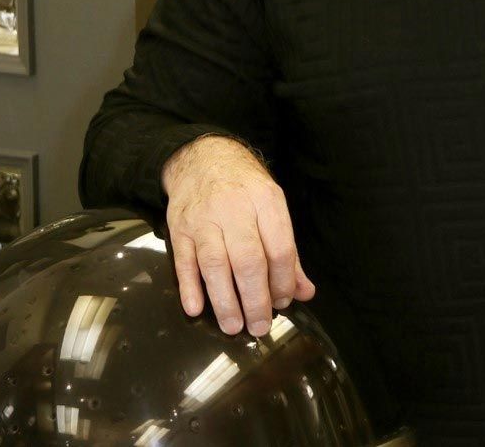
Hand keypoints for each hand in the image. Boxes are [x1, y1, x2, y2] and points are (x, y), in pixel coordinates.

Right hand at [162, 135, 315, 336]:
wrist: (204, 158)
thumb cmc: (244, 189)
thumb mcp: (273, 208)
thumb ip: (289, 253)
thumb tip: (305, 292)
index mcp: (266, 202)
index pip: (279, 248)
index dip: (283, 282)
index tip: (284, 302)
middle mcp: (235, 208)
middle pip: (248, 260)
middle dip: (255, 300)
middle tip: (260, 326)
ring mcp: (204, 218)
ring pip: (215, 264)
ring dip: (225, 301)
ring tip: (234, 326)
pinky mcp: (179, 228)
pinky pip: (183, 261)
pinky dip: (189, 287)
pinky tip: (196, 309)